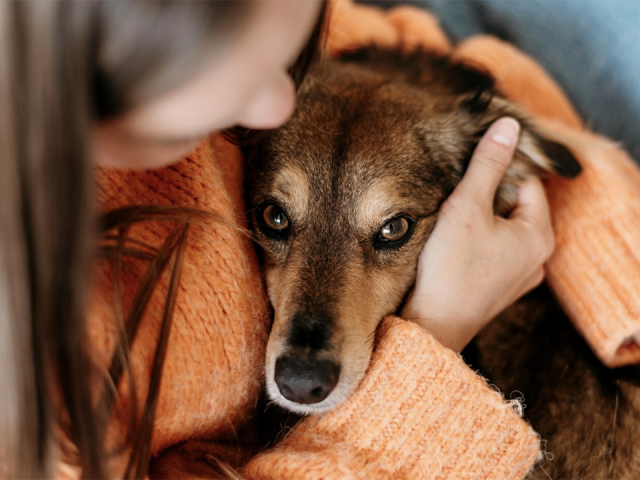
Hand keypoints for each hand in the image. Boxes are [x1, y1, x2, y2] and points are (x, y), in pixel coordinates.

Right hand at [401, 117, 553, 351]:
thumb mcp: (467, 207)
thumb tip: (508, 126)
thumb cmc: (450, 268)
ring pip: (503, 229)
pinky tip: (453, 243)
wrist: (433, 324)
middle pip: (516, 206)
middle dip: (488, 194)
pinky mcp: (499, 288)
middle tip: (457, 191)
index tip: (471, 167)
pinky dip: (478, 241)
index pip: (528, 183)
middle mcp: (537, 258)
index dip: (500, 169)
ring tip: (452, 216)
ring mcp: (519, 276)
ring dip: (482, 218)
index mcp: (538, 235)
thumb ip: (488, 164)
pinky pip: (494, 251)